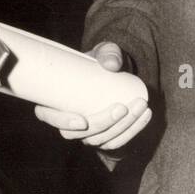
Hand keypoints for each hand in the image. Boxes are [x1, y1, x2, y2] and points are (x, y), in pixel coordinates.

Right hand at [33, 42, 150, 150]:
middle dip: (103, 124)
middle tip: (122, 107)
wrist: (116, 73)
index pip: (48, 116)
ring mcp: (86, 134)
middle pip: (80, 134)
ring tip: (140, 106)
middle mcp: (68, 122)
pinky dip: (134, 130)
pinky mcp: (104, 138)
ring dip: (123, 127)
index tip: (82, 120)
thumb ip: (108, 52)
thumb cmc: (102, 62)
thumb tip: (111, 64)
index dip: (62, 121)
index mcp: (55, 100)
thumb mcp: (104, 52)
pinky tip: (146, 115)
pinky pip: (117, 142)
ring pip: (101, 140)